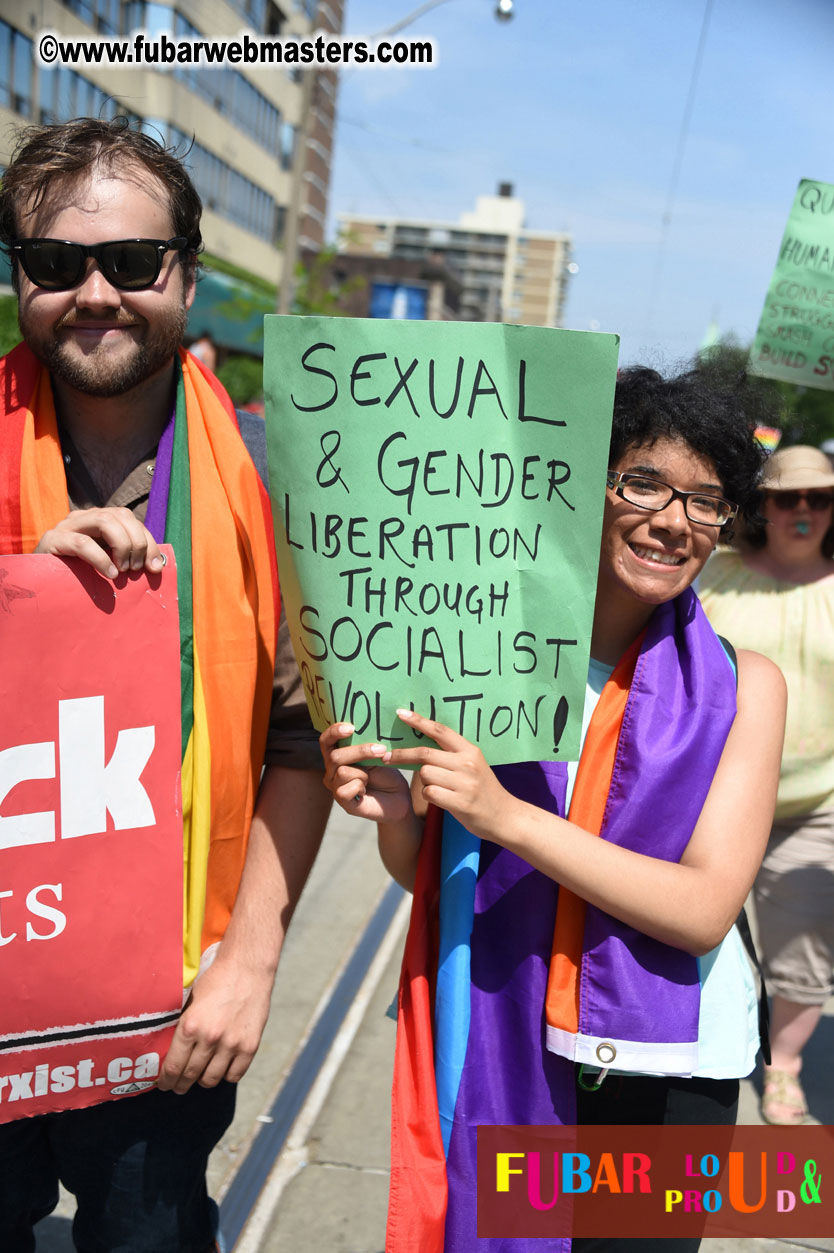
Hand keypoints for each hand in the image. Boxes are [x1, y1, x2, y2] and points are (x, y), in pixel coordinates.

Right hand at [35, 507, 164, 578]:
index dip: (148, 542)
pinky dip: (100, 558)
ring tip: (123, 571)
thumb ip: (129, 560)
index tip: (155, 567)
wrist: (39, 582)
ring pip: (104, 521)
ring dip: (122, 546)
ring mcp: (68, 526)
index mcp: (100, 520)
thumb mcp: (107, 564)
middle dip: (137, 542)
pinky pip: (82, 543)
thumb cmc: (78, 576)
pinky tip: (109, 574)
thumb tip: (158, 566)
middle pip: (121, 515)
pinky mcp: (53, 540)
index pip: (131, 520)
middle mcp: (85, 517)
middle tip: (135, 569)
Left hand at [157, 952, 272, 1093]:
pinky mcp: (249, 1046)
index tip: (164, 1085)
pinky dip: (225, 1076)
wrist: (248, 967)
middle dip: (180, 1085)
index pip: (173, 1066)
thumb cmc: (216, 980)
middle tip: (178, 1087)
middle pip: (190, 1076)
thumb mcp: (190, 1000)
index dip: (166, 1080)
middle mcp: (210, 1038)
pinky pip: (234, 1075)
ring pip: (211, 1080)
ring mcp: (231, 1044)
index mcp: (190, 1026)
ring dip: (202, 1082)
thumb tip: (168, 1051)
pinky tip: (221, 1069)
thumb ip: (182, 1026)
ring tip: (200, 1078)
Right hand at [320, 722, 412, 823]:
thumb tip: (364, 727)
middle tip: (381, 750)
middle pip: (335, 756)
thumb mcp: (376, 754)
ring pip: (342, 772)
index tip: (351, 727)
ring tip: (371, 778)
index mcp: (337, 756)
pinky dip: (359, 787)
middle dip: (360, 751)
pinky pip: (344, 790)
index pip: (325, 741)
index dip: (334, 732)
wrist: (399, 798)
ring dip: (363, 773)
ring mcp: (335, 787)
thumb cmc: (387, 773)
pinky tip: (365, 791)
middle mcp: (331, 771)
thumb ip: (365, 743)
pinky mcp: (343, 802)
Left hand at [386, 709, 511, 839]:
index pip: (440, 731)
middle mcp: (467, 764)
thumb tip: (421, 748)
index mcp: (470, 751)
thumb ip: (451, 756)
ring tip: (439, 788)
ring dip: (424, 782)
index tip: (401, 713)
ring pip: (425, 774)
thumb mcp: (473, 766)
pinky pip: (430, 793)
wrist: (504, 816)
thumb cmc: (483, 790)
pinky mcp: (460, 802)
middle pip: (425, 754)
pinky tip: (442, 799)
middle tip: (386, 757)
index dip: (419, 721)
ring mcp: (465, 783)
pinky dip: (430, 796)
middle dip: (402, 755)